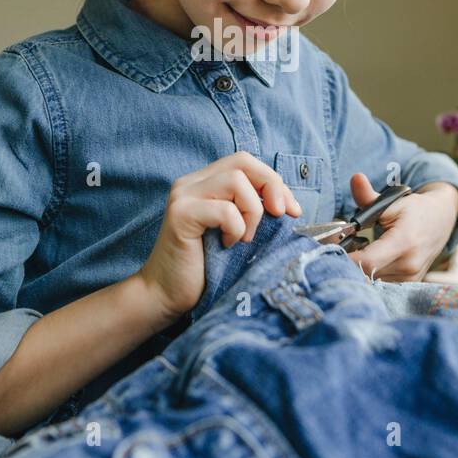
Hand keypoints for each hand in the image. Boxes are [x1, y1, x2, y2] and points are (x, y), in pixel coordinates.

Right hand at [137, 151, 302, 321]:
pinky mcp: (181, 214)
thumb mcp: (236, 232)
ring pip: (236, 181)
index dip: (273, 181)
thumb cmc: (205, 268)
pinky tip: (227, 246)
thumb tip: (289, 206)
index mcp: (203, 182)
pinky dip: (236, 229)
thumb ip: (251, 211)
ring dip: (252, 211)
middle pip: (242, 161)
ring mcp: (183, 196)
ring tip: (245, 238)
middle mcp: (190, 183)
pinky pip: (225, 210)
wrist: (166, 296)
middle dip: (271, 185)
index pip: (245, 162)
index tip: (291, 210)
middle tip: (280, 215)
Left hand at [345, 174, 457, 281]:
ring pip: (372, 280)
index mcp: (404, 242)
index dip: (346, 259)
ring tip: (354, 252)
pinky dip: (371, 273)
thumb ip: (368, 196)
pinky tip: (367, 260)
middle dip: (348, 263)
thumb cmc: (414, 210)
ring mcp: (411, 277)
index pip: (367, 262)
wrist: (441, 221)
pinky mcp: (409, 283)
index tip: (331, 250)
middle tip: (337, 249)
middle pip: (366, 274)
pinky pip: (382, 283)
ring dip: (359, 270)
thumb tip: (355, 178)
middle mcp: (409, 265)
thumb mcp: (391, 201)